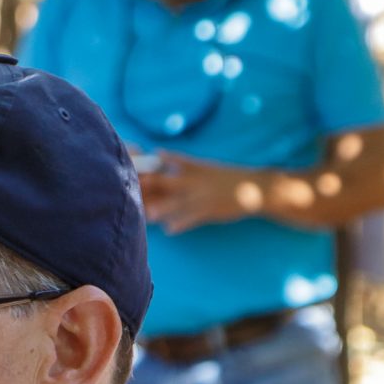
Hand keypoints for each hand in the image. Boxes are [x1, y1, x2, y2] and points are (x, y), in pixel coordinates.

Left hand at [138, 151, 264, 233]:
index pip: (163, 162)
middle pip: (165, 181)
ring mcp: (202, 195)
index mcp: (192, 167)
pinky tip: (169, 230)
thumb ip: (179, 161)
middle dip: (148, 187)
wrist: (255, 188)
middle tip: (130, 191)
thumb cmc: (224, 177)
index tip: (129, 168)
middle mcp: (194, 179)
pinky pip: (192, 218)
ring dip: (161, 209)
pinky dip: (180, 224)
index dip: (145, 165)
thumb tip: (157, 153)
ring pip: (176, 202)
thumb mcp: (202, 165)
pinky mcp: (210, 209)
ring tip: (147, 215)